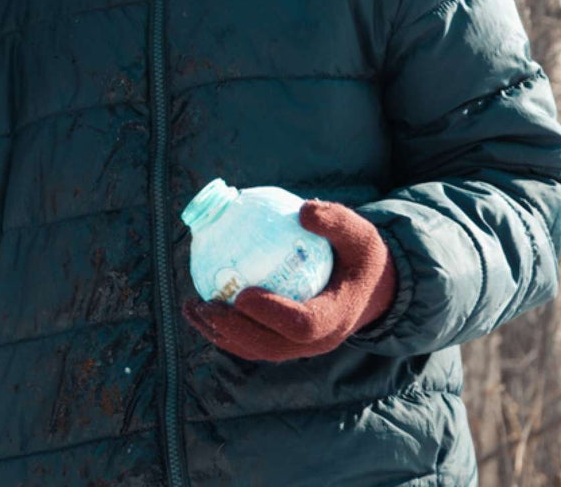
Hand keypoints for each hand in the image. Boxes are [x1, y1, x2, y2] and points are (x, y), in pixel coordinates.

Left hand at [181, 200, 397, 361]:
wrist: (369, 286)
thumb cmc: (359, 254)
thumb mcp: (359, 232)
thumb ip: (336, 220)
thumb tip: (302, 211)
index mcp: (335, 318)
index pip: (302, 324)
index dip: (272, 314)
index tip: (243, 294)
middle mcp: (316, 342)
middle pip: (269, 345)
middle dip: (232, 329)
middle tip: (202, 304)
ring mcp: (299, 348)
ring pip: (255, 349)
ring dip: (220, 334)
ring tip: (190, 308)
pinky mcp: (285, 344)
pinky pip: (251, 341)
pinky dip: (225, 329)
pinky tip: (202, 305)